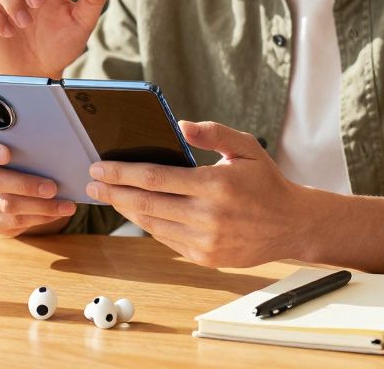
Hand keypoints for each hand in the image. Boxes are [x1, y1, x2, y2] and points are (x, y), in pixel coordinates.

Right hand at [0, 129, 76, 236]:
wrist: (12, 182)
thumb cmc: (19, 155)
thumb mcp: (19, 144)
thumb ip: (26, 144)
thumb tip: (54, 151)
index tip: (7, 154)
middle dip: (25, 184)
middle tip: (52, 188)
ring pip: (5, 205)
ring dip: (39, 206)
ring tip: (64, 205)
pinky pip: (11, 222)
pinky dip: (37, 218)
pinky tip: (55, 214)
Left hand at [87, 120, 303, 267]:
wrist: (292, 225)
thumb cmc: (266, 182)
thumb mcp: (246, 147)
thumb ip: (213, 132)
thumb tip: (179, 125)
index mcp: (215, 185)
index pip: (155, 178)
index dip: (122, 173)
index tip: (99, 168)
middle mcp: (208, 216)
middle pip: (146, 203)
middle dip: (113, 193)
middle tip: (91, 185)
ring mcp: (205, 241)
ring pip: (152, 225)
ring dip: (126, 210)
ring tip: (110, 197)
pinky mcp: (205, 258)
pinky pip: (166, 240)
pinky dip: (149, 225)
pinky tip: (138, 212)